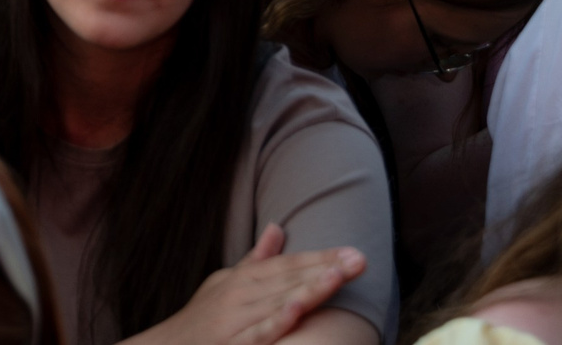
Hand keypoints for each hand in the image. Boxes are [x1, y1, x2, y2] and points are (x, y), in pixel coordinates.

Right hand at [132, 225, 363, 344]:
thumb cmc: (201, 318)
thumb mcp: (226, 283)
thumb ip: (256, 260)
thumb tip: (277, 227)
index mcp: (243, 280)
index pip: (288, 265)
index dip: (321, 258)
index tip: (353, 253)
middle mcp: (241, 296)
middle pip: (289, 280)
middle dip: (325, 269)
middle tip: (359, 260)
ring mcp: (235, 321)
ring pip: (277, 302)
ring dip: (308, 289)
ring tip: (338, 277)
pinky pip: (257, 334)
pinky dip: (275, 322)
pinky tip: (295, 311)